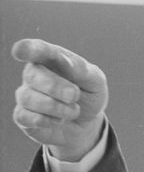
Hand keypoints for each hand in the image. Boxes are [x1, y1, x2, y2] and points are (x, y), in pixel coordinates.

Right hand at [11, 39, 108, 161]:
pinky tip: (59, 121)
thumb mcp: (95, 81)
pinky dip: (46, 121)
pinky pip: (24, 117)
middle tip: (74, 95)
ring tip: (74, 111)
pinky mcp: (23, 117)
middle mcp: (34, 74)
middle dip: (55, 87)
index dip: (28, 49)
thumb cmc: (88, 94)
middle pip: (33, 75)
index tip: (20, 51)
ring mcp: (26, 95)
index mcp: (51, 59)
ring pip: (28, 98)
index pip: (37, 49)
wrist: (87, 122)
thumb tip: (65, 61)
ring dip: (56, 107)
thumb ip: (82, 70)